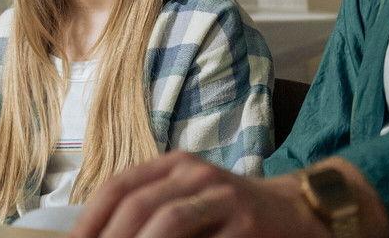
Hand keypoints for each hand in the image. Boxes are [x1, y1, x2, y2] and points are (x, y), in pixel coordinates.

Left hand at [70, 151, 328, 237]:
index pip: (119, 186)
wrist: (298, 211)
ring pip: (169, 221)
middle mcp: (194, 173)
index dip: (90, 220)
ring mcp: (222, 195)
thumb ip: (150, 214)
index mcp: (172, 165)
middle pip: (138, 205)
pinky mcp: (247, 222)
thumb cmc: (230, 214)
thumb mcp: (187, 201)